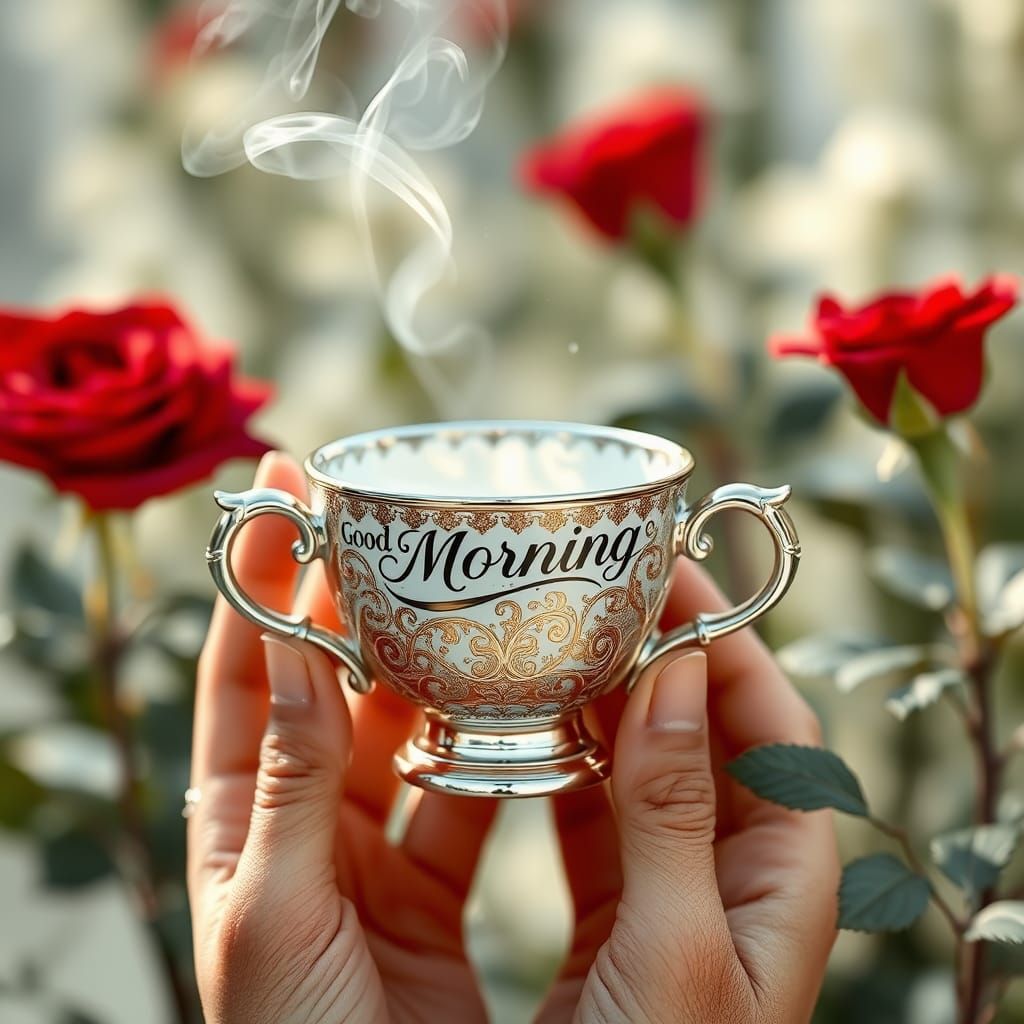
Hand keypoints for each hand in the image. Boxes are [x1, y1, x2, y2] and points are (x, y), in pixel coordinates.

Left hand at [188, 452, 496, 1023]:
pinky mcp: (430, 886)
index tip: (288, 485)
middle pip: (331, 684)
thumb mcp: (273, 919)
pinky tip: (530, 706)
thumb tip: (294, 648)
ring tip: (479, 599)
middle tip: (406, 528)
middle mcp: (301, 824)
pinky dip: (495, 747)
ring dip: (441, 670)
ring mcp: (369, 852)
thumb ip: (289, 786)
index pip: (242, 670)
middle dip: (364, 603)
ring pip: (407, 732)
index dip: (260, 576)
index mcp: (238, 825)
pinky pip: (466, 790)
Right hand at [538, 564, 838, 1023]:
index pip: (781, 732)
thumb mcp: (678, 957)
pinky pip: (588, 818)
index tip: (673, 576)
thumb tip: (677, 673)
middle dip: (661, 660)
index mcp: (778, 889)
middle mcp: (727, 883)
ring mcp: (664, 899)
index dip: (735, 645)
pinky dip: (559, 769)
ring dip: (603, 709)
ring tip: (552, 647)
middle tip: (599, 594)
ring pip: (643, 773)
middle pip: (709, 739)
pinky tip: (516, 736)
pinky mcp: (606, 922)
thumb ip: (677, 815)